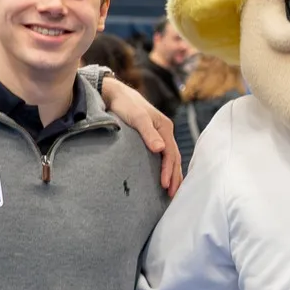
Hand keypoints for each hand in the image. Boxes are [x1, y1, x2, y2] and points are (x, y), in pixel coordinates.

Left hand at [99, 75, 181, 194]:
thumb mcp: (137, 118)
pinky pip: (164, 155)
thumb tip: (160, 149)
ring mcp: (160, 135)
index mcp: (165, 127)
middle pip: (174, 157)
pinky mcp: (152, 138)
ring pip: (171, 157)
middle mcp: (165, 131)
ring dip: (173, 174)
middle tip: (172, 195)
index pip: (170, 153)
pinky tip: (164, 177)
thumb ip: (148, 133)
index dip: (168, 170)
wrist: (115, 94)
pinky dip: (167, 167)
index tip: (164, 185)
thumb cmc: (125, 105)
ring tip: (171, 191)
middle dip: (174, 176)